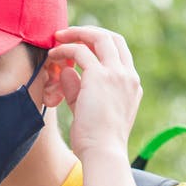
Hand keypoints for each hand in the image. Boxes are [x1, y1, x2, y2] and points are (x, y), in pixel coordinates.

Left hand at [47, 26, 141, 160]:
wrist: (103, 153)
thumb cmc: (95, 140)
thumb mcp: (88, 110)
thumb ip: (78, 88)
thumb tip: (66, 70)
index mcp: (132, 86)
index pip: (119, 53)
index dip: (99, 44)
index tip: (80, 46)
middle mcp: (128, 76)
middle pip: (112, 38)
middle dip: (88, 32)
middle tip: (66, 34)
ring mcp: (117, 74)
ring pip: (98, 37)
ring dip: (75, 34)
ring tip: (57, 38)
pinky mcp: (100, 76)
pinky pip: (80, 51)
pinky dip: (65, 49)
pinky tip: (52, 55)